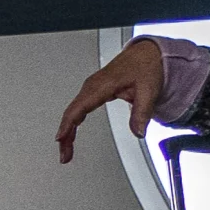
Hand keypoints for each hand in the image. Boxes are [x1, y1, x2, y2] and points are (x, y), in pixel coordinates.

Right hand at [58, 37, 170, 163]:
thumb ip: (142, 112)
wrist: (146, 54)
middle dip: (65, 136)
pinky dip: (72, 123)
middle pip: (71, 113)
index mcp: (101, 86)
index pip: (78, 108)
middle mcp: (91, 87)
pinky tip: (70, 134)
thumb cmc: (145, 66)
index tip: (61, 139)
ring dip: (67, 132)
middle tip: (65, 155)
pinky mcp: (93, 91)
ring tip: (66, 150)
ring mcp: (90, 89)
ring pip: (72, 112)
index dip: (68, 125)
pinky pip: (77, 108)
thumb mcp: (149, 90)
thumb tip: (138, 133)